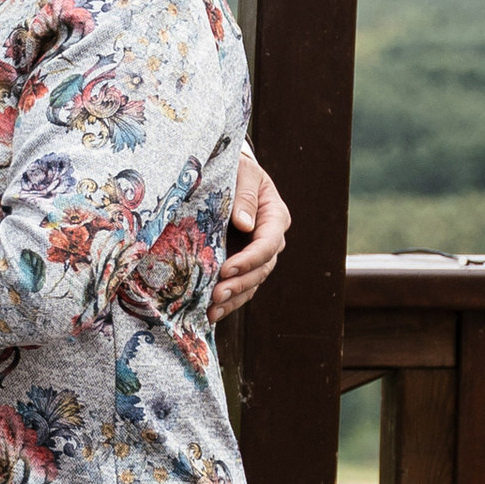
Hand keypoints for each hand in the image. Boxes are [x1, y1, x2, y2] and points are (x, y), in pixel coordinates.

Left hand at [213, 150, 289, 318]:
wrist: (225, 174)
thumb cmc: (234, 168)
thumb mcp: (240, 172)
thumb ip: (244, 195)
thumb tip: (245, 224)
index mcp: (275, 216)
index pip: (268, 243)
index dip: (249, 259)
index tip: (226, 269)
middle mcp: (269, 239)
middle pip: (262, 268)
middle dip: (239, 284)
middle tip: (216, 295)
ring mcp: (255, 254)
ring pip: (252, 283)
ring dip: (233, 298)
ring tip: (210, 310)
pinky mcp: (240, 264)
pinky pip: (239, 287)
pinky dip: (227, 302)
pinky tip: (209, 315)